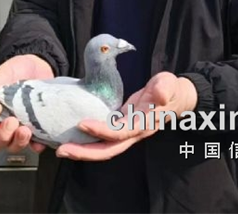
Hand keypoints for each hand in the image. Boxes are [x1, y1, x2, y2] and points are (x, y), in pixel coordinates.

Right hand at [0, 54, 53, 153]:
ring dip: (18, 142)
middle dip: (2, 135)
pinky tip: (38, 140)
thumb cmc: (18, 70)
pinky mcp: (34, 132)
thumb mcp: (5, 73)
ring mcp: (17, 129)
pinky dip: (36, 145)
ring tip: (25, 130)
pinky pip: (34, 145)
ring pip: (12, 146)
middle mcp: (1, 123)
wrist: (40, 66)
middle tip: (11, 121)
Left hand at [55, 72, 197, 160]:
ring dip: (83, 150)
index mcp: (144, 124)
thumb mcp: (169, 84)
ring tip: (62, 149)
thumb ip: (165, 88)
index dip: (102, 131)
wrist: (175, 98)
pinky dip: (87, 141)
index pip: (121, 132)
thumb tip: (159, 95)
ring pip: (104, 147)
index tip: (83, 124)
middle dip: (86, 152)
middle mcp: (133, 133)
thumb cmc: (171, 90)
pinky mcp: (120, 126)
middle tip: (62, 150)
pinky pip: (102, 138)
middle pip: (109, 149)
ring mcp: (126, 132)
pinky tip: (71, 138)